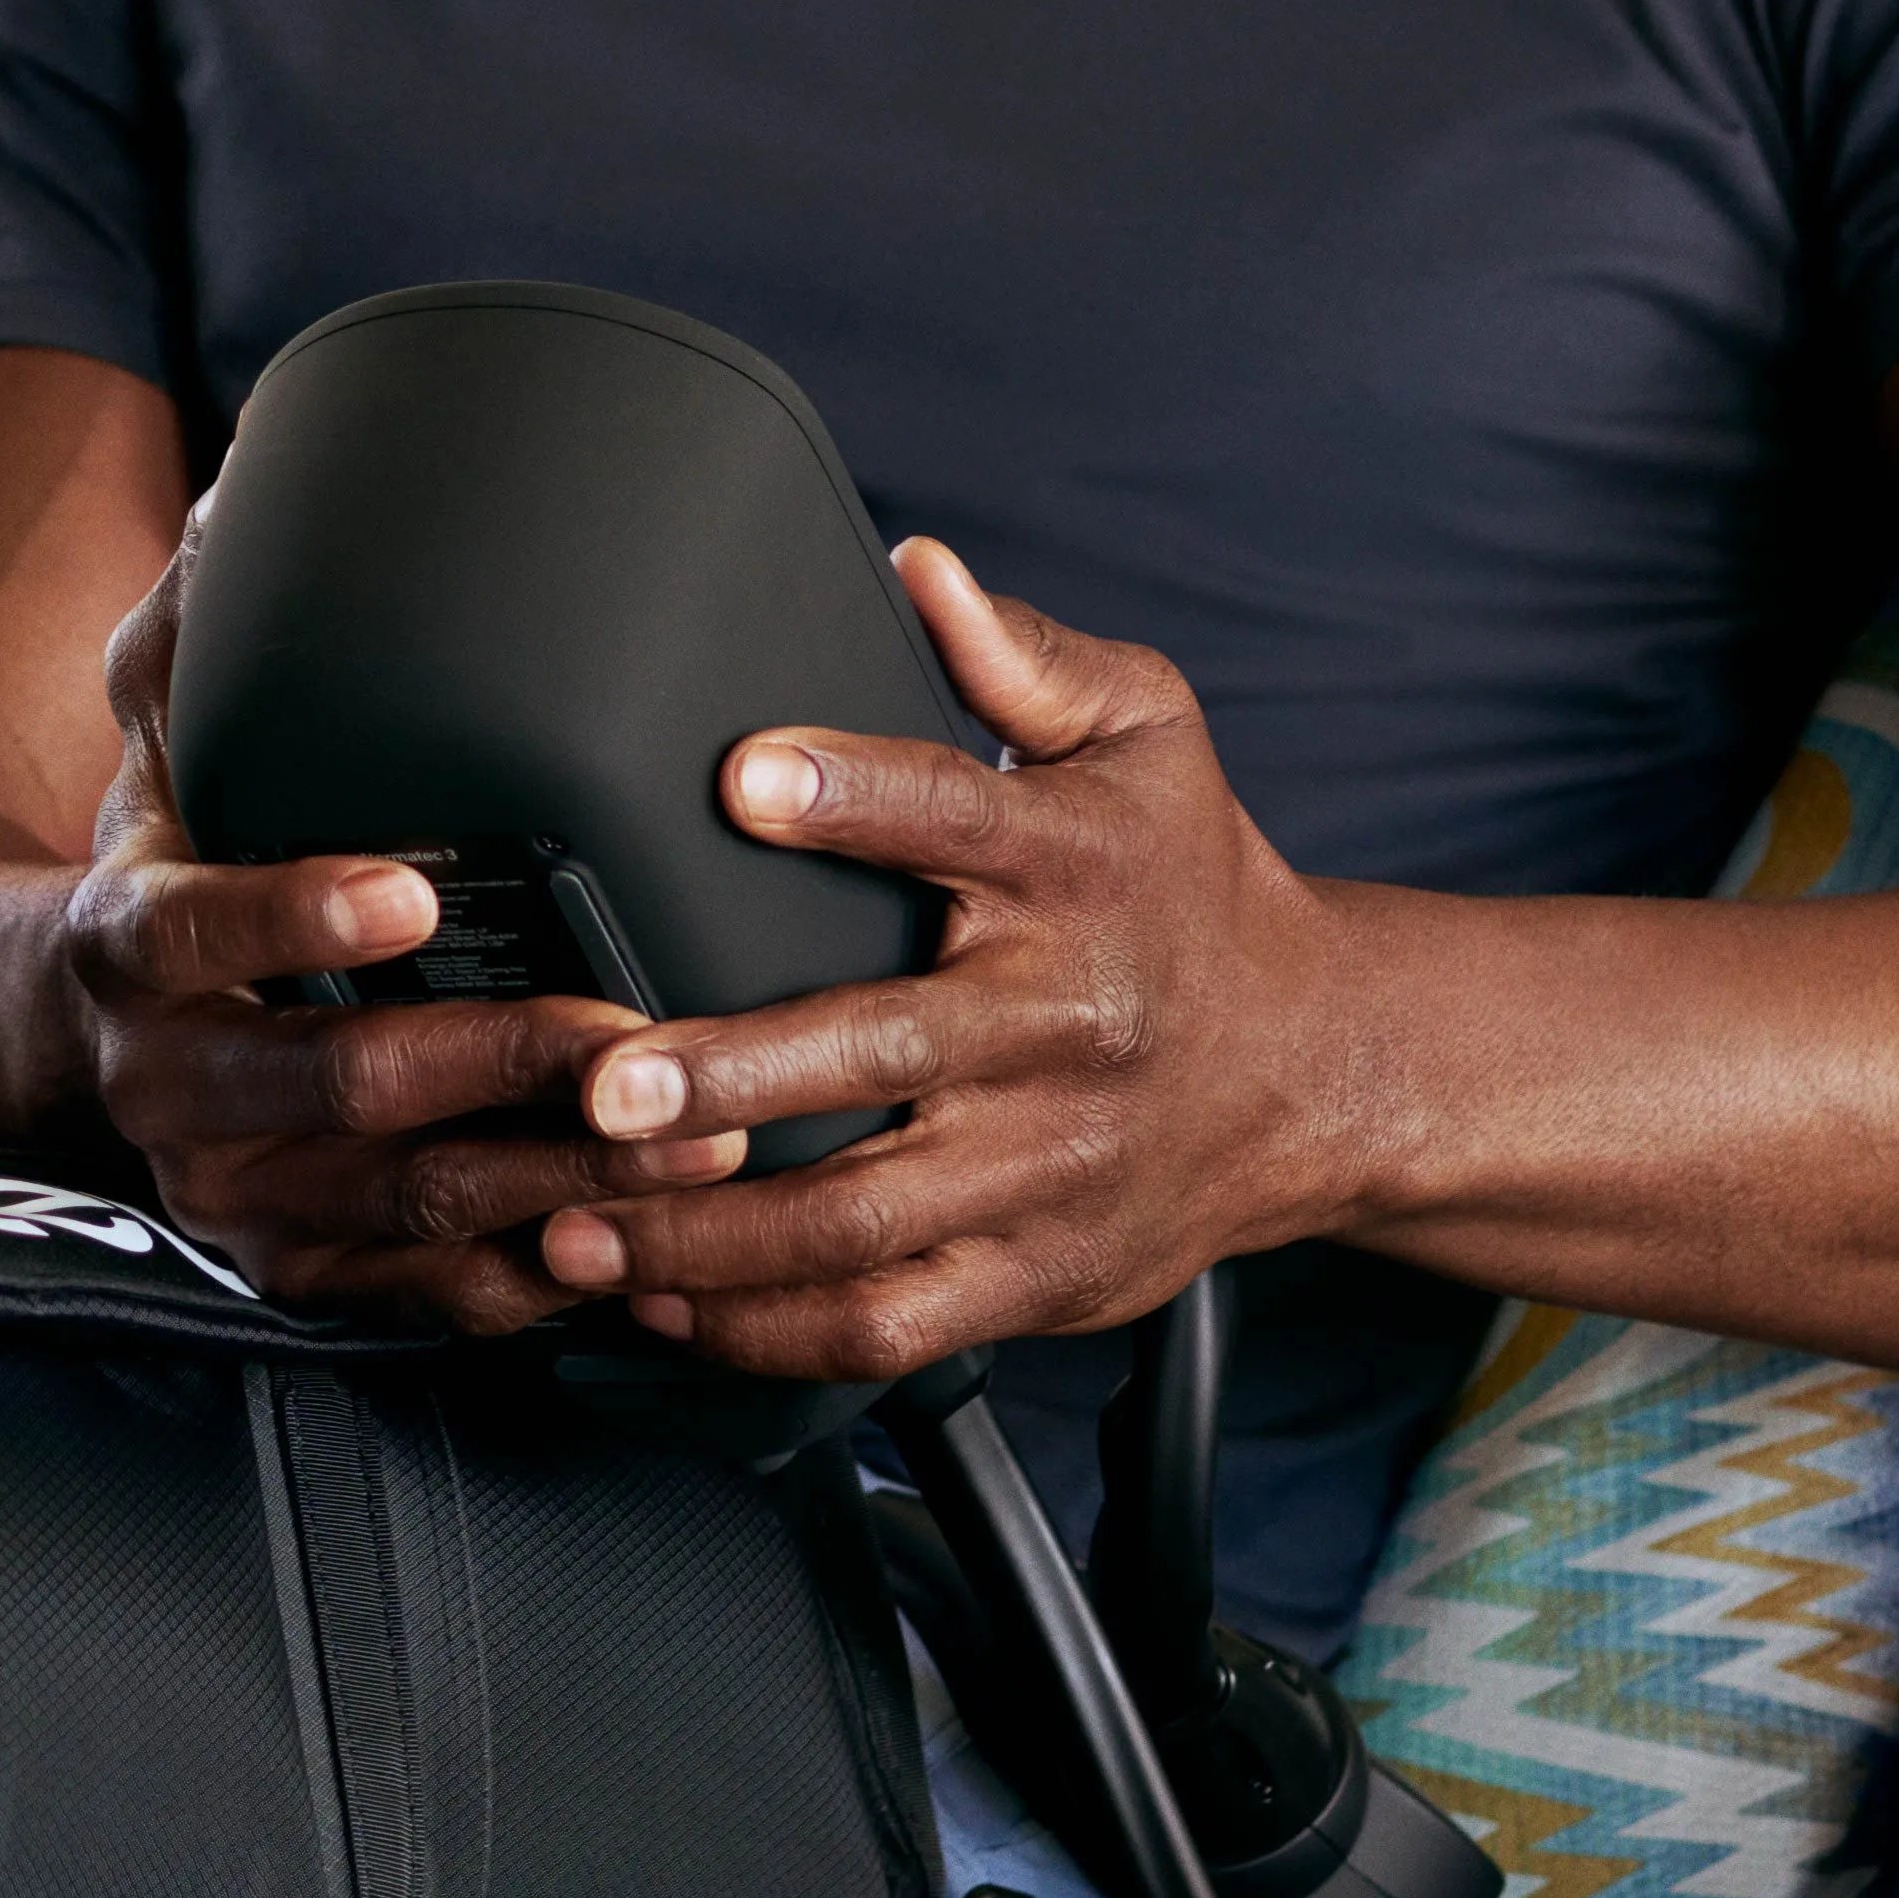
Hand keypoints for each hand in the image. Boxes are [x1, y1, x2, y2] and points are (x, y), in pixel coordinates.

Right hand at [48, 568, 735, 1335]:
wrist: (72, 1047)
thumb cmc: (162, 861)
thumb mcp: (153, 743)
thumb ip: (196, 627)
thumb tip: (259, 485)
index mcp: (123, 944)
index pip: (191, 932)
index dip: (296, 914)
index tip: (414, 885)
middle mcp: (165, 1086)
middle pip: (336, 1089)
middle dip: (498, 1066)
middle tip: (636, 1035)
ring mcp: (232, 1196)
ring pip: (400, 1207)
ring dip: (554, 1178)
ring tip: (698, 1140)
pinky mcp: (292, 1275)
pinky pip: (418, 1300)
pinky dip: (529, 1280)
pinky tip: (636, 1245)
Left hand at [523, 541, 1388, 1382]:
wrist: (1320, 1071)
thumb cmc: (1190, 888)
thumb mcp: (1147, 739)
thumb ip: (1024, 657)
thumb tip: (917, 567)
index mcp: (1078, 873)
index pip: (960, 817)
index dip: (853, 793)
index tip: (743, 776)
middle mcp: (1060, 1025)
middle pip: (885, 1052)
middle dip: (734, 1074)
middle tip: (604, 1085)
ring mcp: (1046, 1165)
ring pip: (865, 1219)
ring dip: (710, 1235)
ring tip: (578, 1221)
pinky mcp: (1038, 1273)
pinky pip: (891, 1323)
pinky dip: (769, 1330)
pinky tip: (667, 1304)